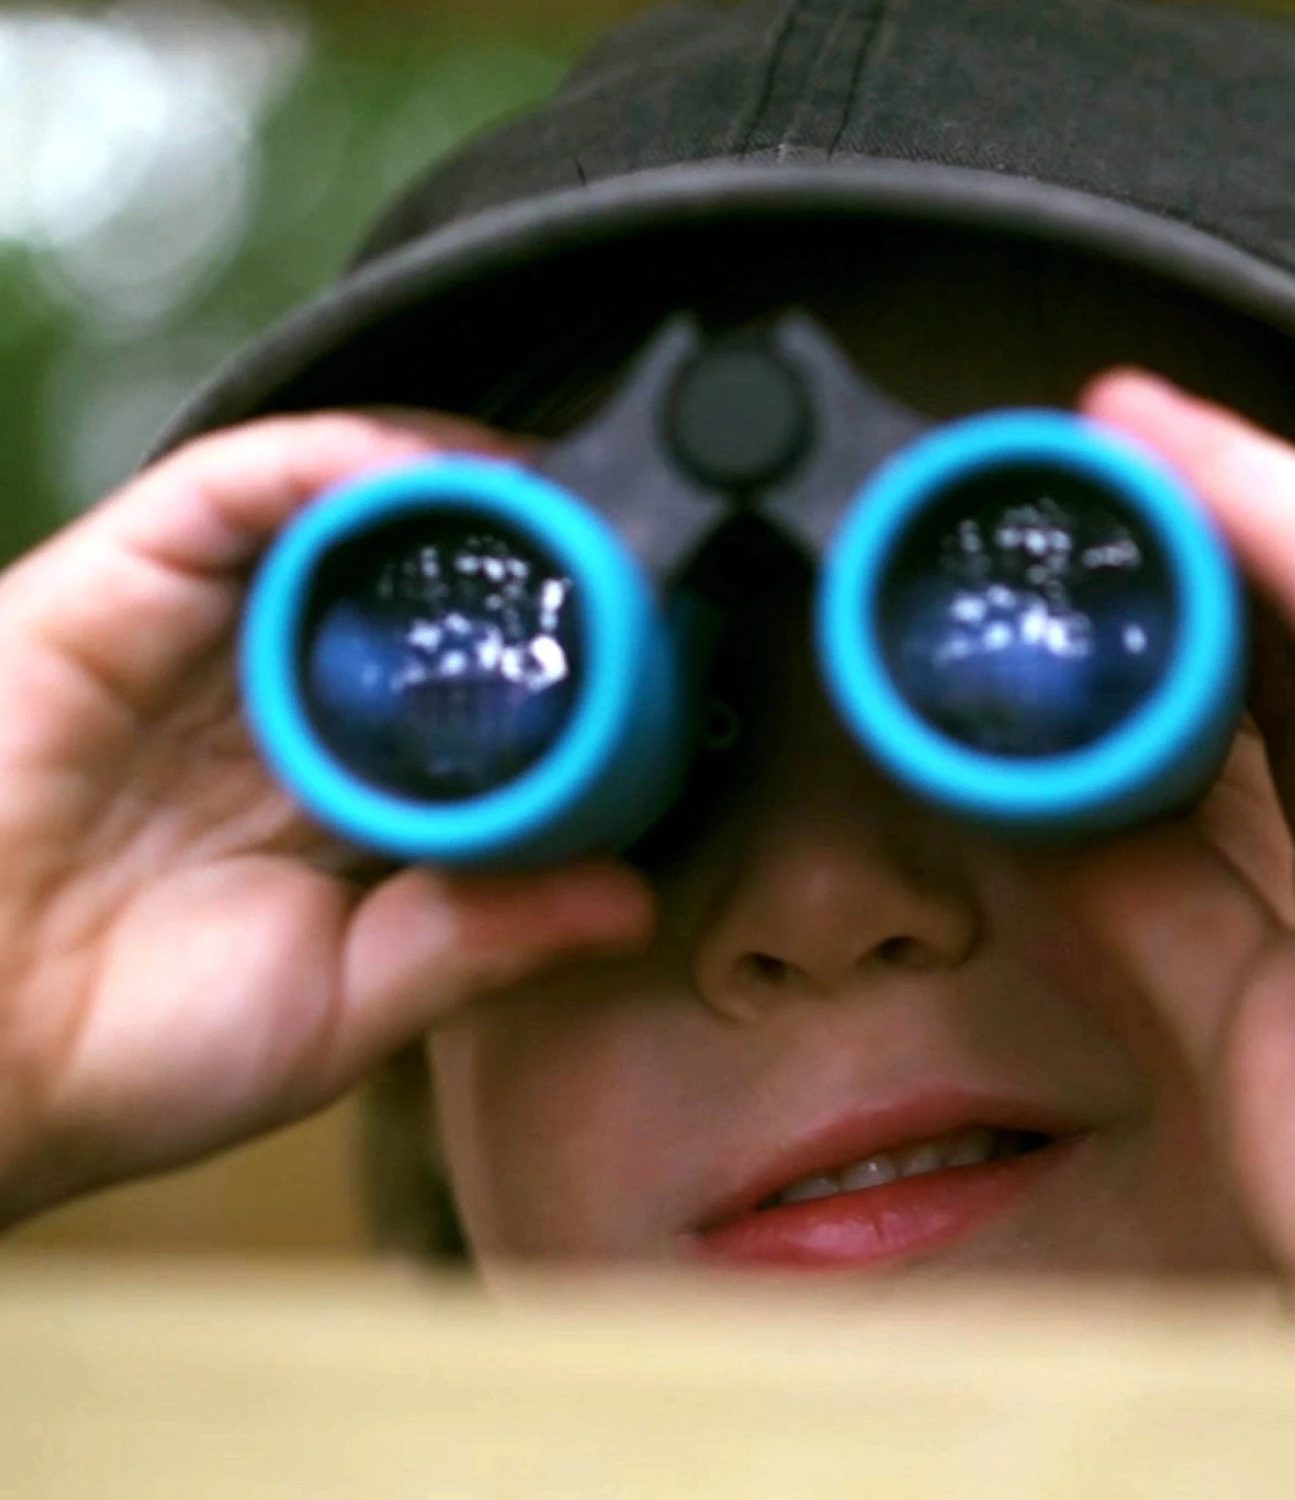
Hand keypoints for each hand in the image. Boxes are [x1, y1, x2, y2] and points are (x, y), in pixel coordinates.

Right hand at [0, 413, 652, 1226]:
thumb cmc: (127, 1052)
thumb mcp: (349, 1003)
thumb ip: (482, 938)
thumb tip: (631, 902)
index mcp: (338, 786)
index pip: (472, 684)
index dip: (565, 650)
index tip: (660, 639)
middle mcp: (278, 694)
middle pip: (423, 580)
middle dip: (529, 551)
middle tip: (632, 543)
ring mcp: (204, 633)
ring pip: (344, 507)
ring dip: (459, 487)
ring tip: (563, 495)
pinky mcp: (120, 582)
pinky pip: (238, 485)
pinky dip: (341, 462)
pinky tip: (440, 477)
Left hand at [1072, 371, 1294, 1279]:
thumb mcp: (1218, 1010)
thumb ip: (1143, 900)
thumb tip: (1033, 798)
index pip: (1286, 674)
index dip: (1198, 581)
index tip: (1096, 515)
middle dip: (1209, 512)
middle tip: (1099, 433)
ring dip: (1245, 494)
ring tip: (1133, 419)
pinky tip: (1209, 473)